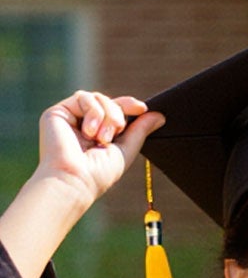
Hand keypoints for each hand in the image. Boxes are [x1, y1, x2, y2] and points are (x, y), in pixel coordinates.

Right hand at [34, 92, 159, 210]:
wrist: (75, 179)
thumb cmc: (99, 173)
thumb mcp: (126, 150)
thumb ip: (140, 131)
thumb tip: (159, 115)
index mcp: (98, 132)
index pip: (115, 110)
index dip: (129, 105)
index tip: (142, 108)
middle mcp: (83, 124)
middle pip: (108, 101)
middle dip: (118, 114)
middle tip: (116, 132)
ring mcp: (70, 117)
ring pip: (97, 97)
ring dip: (107, 115)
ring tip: (102, 138)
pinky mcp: (57, 112)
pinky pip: (83, 97)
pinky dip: (93, 112)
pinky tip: (89, 132)